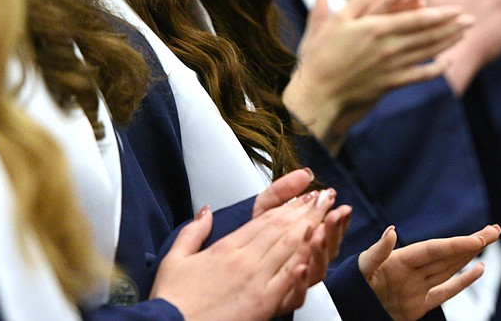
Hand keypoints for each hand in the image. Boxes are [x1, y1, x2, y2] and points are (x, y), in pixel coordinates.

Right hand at [152, 189, 338, 319]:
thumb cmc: (172, 299)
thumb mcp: (175, 258)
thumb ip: (194, 231)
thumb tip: (207, 210)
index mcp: (226, 247)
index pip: (264, 220)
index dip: (287, 206)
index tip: (303, 196)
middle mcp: (244, 260)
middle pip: (282, 230)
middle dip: (307, 212)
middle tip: (325, 197)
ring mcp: (256, 281)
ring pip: (289, 249)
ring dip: (312, 229)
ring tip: (328, 214)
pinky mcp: (263, 304)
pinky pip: (288, 279)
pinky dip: (304, 262)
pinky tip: (317, 248)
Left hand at [250, 174, 351, 294]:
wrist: (223, 280)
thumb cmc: (247, 244)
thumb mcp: (262, 212)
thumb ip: (281, 192)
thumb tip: (305, 174)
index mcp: (304, 243)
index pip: (329, 229)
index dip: (333, 213)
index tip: (334, 198)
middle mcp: (305, 264)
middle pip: (328, 249)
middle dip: (333, 229)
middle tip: (335, 213)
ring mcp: (295, 284)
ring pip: (317, 272)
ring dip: (320, 252)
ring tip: (318, 235)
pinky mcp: (281, 301)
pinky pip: (297, 296)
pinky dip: (300, 283)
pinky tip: (299, 268)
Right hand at [285, 0, 470, 147]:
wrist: (318, 92)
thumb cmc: (322, 54)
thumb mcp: (337, 20)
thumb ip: (359, 0)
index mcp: (377, 28)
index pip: (417, 19)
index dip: (440, 14)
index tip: (457, 8)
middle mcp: (390, 48)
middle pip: (429, 35)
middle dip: (452, 26)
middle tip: (472, 19)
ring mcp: (392, 67)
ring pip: (428, 53)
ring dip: (449, 42)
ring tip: (464, 34)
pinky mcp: (391, 84)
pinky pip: (420, 76)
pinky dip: (436, 69)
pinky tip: (447, 62)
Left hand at [358, 224, 500, 320]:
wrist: (347, 309)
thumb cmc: (349, 288)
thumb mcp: (361, 268)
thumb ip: (377, 252)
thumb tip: (393, 231)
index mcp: (400, 260)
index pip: (434, 250)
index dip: (455, 245)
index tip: (477, 238)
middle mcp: (413, 271)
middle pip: (447, 254)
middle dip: (470, 243)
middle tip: (495, 230)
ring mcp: (418, 287)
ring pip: (450, 268)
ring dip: (469, 255)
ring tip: (488, 240)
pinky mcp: (419, 306)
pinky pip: (445, 291)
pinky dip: (463, 281)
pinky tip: (479, 269)